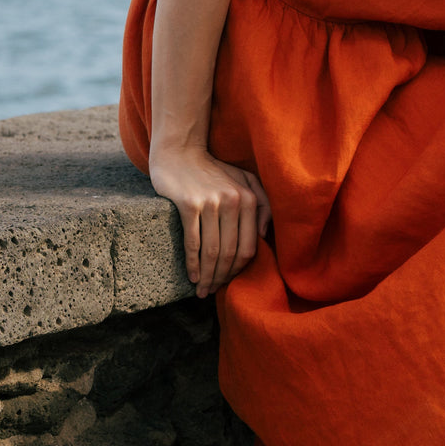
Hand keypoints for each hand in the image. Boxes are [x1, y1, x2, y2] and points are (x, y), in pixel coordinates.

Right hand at [149, 146, 271, 297]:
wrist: (180, 153)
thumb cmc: (212, 171)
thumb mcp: (244, 180)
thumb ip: (261, 203)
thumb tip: (264, 235)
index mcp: (250, 198)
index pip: (249, 246)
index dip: (240, 269)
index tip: (230, 282)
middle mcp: (233, 201)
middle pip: (231, 252)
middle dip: (223, 277)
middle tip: (213, 292)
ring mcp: (211, 203)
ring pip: (213, 251)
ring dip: (208, 276)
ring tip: (202, 290)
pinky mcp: (189, 204)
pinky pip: (193, 242)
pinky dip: (193, 264)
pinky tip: (193, 277)